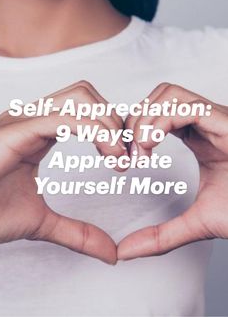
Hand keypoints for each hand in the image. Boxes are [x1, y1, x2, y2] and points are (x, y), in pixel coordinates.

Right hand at [0, 80, 124, 263]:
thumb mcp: (42, 222)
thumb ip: (78, 232)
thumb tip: (111, 253)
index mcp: (38, 130)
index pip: (86, 107)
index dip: (113, 128)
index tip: (126, 159)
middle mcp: (32, 117)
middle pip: (87, 94)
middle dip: (115, 121)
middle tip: (127, 157)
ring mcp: (23, 120)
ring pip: (81, 97)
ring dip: (109, 124)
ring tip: (118, 158)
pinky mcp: (16, 130)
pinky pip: (65, 117)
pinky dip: (97, 132)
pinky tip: (107, 156)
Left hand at [118, 83, 227, 259]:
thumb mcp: (196, 223)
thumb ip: (160, 236)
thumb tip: (126, 250)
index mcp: (199, 136)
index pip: (157, 112)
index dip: (135, 128)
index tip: (126, 159)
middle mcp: (206, 122)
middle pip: (158, 95)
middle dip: (135, 121)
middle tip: (131, 156)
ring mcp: (216, 119)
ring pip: (168, 93)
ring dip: (146, 120)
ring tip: (143, 150)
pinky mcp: (225, 123)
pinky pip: (186, 105)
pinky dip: (160, 121)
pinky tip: (153, 145)